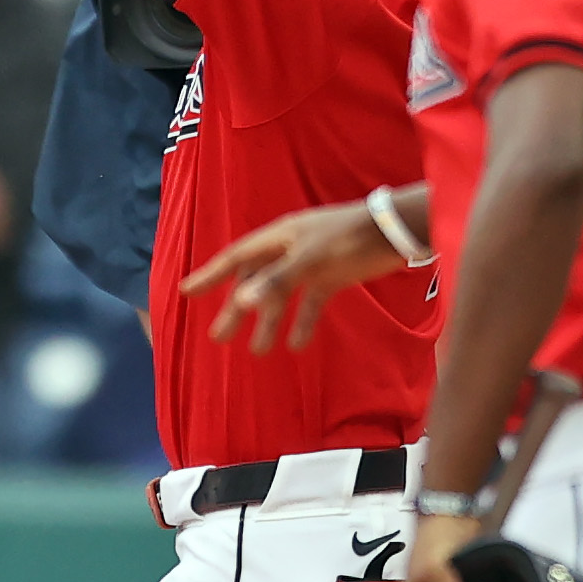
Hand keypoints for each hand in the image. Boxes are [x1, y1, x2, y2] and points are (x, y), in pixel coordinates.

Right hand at [179, 199, 403, 352]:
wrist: (396, 231)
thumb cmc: (349, 237)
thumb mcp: (311, 259)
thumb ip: (277, 280)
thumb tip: (241, 301)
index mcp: (278, 238)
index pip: (235, 258)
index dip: (210, 275)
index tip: (187, 292)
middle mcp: (288, 250)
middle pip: (254, 282)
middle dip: (236, 310)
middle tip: (219, 337)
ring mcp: (310, 264)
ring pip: (280, 296)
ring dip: (269, 322)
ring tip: (258, 351)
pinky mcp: (331, 277)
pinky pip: (309, 303)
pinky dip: (302, 322)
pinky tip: (297, 344)